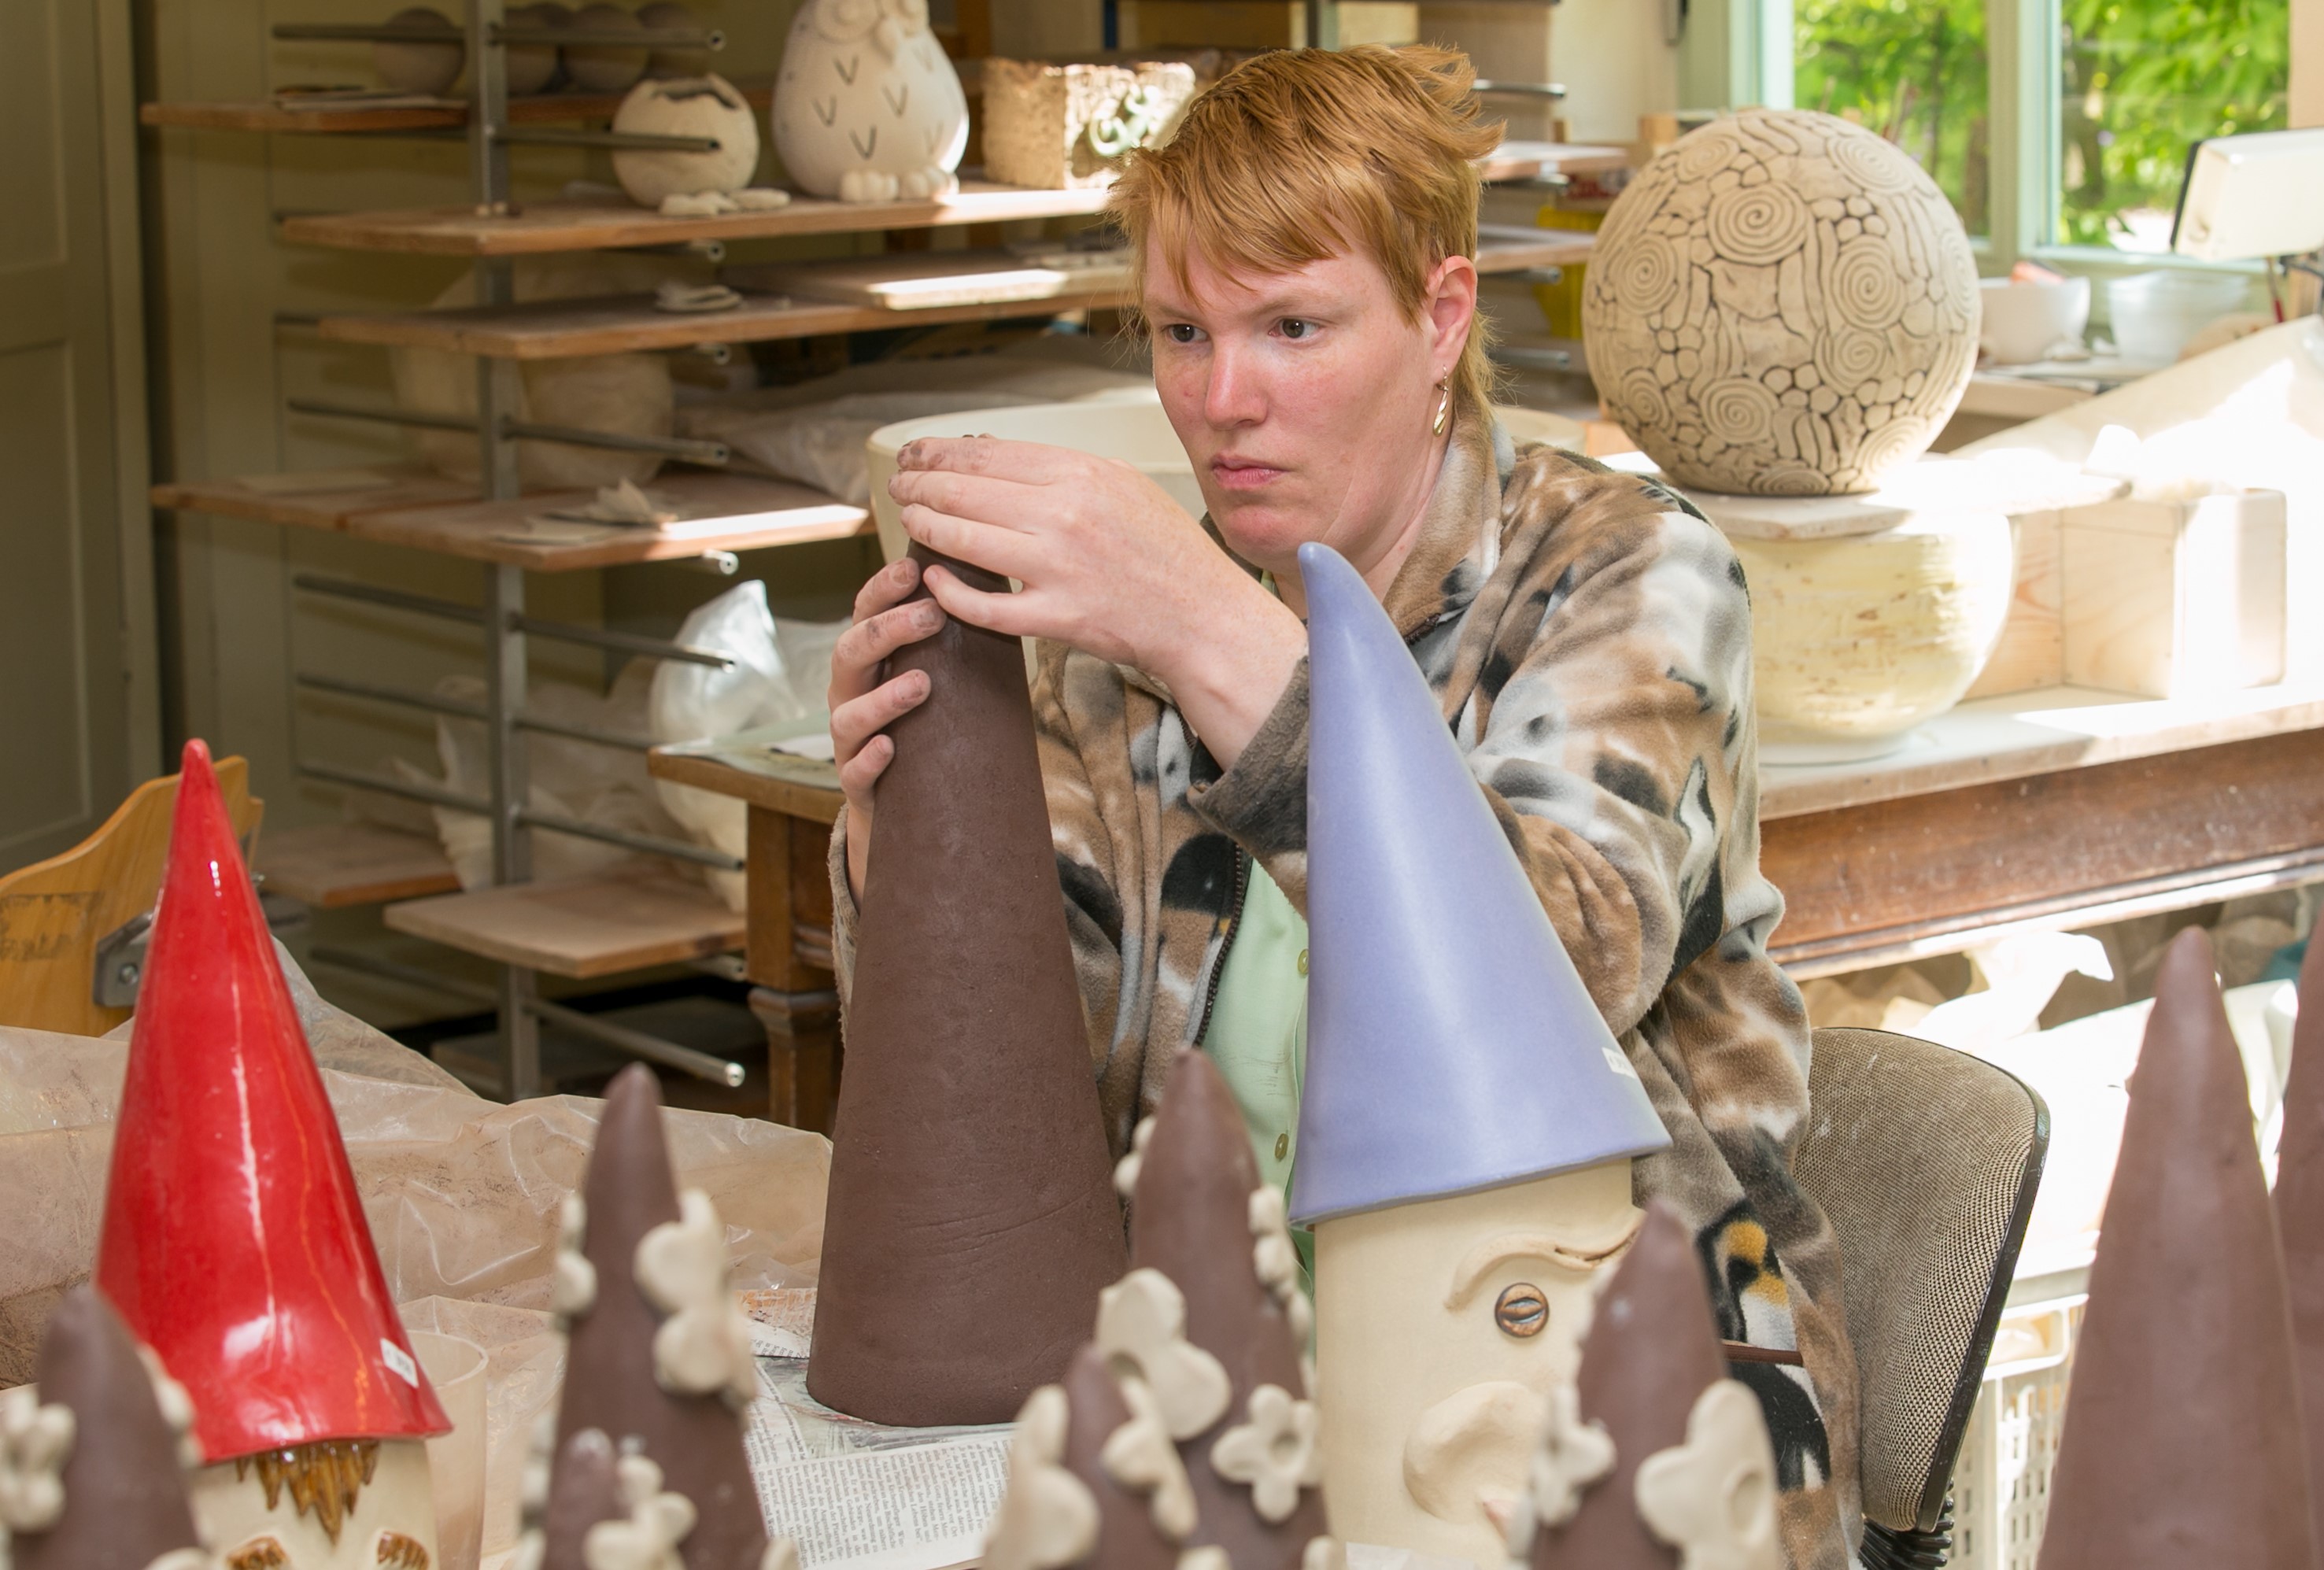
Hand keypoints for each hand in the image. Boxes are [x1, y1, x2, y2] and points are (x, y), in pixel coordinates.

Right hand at [827, 556, 945, 899]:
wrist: (905, 801)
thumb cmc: (924, 723)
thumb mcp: (935, 676)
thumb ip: (948, 642)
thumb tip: (996, 588)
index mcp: (866, 660)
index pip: (864, 613)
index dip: (883, 588)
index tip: (912, 567)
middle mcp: (848, 693)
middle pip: (851, 652)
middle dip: (888, 631)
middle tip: (931, 616)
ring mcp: (848, 739)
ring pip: (849, 714)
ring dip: (883, 698)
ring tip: (920, 685)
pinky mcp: (855, 782)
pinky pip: (854, 771)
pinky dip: (869, 758)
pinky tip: (889, 748)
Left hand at [888, 437, 1305, 764]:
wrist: (1204, 615)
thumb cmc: (1166, 550)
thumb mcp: (1123, 484)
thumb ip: (1063, 469)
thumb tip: (997, 456)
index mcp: (1081, 474)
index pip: (986, 453)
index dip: (938, 452)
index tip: (915, 455)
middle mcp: (1065, 515)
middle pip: (964, 491)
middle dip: (919, 485)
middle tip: (900, 486)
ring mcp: (1058, 568)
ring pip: (963, 540)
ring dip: (925, 526)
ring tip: (909, 519)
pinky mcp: (1057, 618)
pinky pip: (984, 606)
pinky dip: (950, 592)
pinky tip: (934, 579)